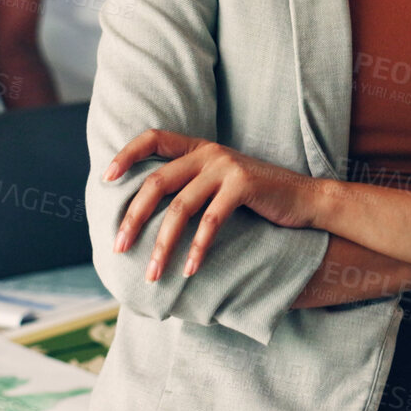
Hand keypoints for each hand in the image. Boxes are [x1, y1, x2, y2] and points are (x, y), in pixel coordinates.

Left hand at [102, 130, 322, 279]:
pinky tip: (189, 270)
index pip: (154, 137)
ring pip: (180, 207)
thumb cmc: (256, 197)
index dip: (127, 155)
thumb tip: (145, 213)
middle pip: (157, 182)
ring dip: (162, 244)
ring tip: (152, 273)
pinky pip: (210, 221)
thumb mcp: (219, 182)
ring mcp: (226, 167)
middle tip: (118, 246)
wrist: (303, 199)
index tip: (106, 178)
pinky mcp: (244, 185)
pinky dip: (197, 248)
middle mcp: (209, 152)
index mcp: (199, 147)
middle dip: (134, 217)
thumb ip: (190, 184)